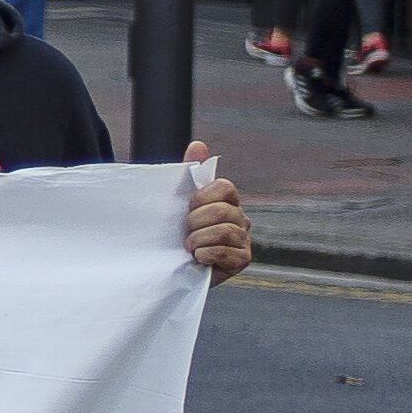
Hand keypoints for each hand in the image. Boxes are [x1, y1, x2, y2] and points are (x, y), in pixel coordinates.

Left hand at [179, 146, 253, 282]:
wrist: (168, 267)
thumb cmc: (174, 232)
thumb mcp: (176, 202)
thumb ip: (188, 172)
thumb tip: (199, 145)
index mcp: (225, 201)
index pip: (224, 187)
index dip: (202, 197)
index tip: (187, 207)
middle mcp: (239, 218)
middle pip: (223, 211)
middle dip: (196, 222)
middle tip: (184, 232)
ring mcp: (243, 239)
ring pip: (225, 232)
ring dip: (198, 240)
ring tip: (189, 247)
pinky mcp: (242, 260)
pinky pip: (227, 252)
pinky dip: (206, 255)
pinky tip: (198, 258)